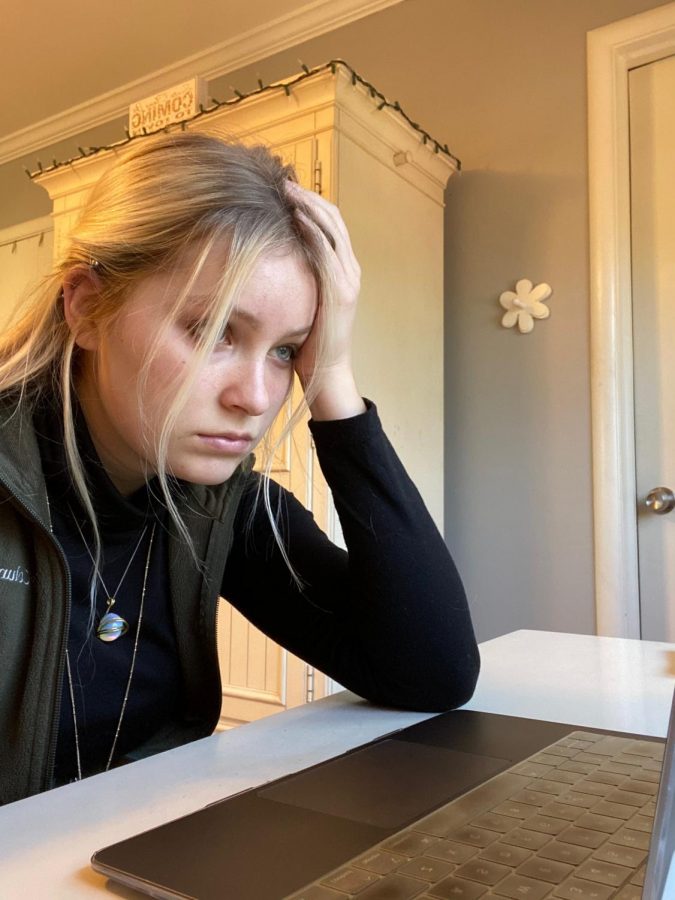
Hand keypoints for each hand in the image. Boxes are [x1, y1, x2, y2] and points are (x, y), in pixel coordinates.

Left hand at [286, 181, 364, 420]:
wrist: (327, 374)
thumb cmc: (308, 343)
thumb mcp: (301, 304)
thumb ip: (295, 282)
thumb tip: (267, 265)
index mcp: (342, 271)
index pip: (330, 225)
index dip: (310, 203)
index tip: (285, 189)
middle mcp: (350, 270)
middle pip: (334, 219)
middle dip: (308, 196)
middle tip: (283, 181)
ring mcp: (348, 280)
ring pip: (333, 228)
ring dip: (309, 205)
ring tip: (287, 190)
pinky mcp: (341, 291)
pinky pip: (327, 252)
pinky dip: (313, 230)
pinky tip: (296, 216)